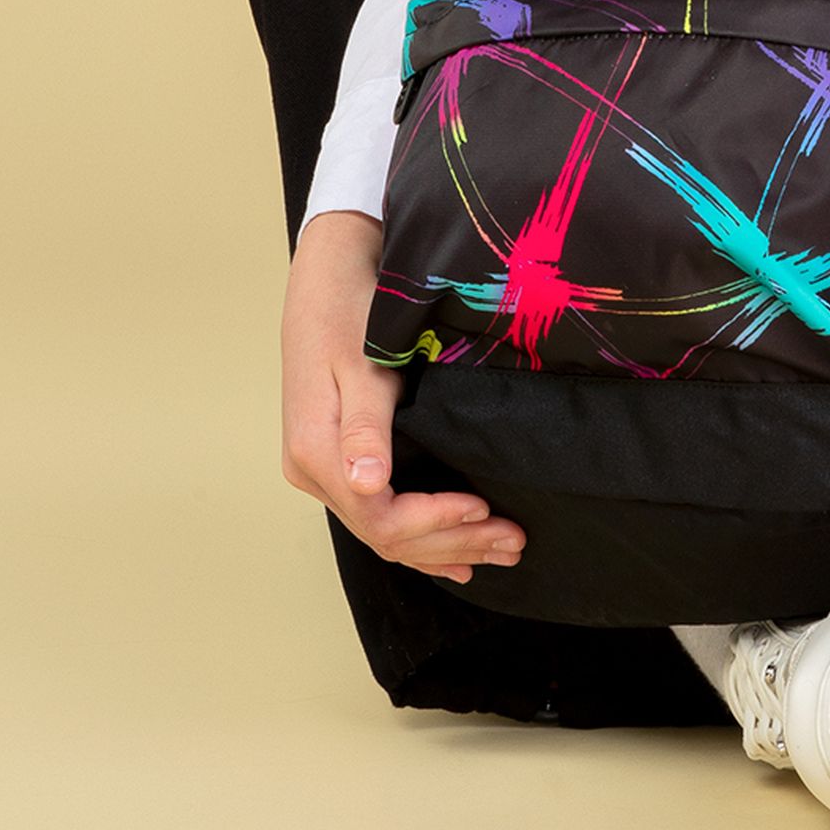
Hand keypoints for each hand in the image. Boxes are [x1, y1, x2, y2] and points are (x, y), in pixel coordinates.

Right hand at [279, 209, 525, 583]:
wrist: (329, 274)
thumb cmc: (351, 310)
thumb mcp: (361, 364)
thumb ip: (366, 426)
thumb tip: (368, 484)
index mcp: (316, 453)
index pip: (379, 516)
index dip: (435, 522)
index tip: (484, 508)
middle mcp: (316, 471)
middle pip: (386, 534)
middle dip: (452, 542)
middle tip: (513, 542)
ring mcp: (327, 469)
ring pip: (386, 530)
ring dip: (444, 546)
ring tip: (501, 551)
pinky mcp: (342, 460)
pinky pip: (381, 513)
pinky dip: (422, 536)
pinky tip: (455, 556)